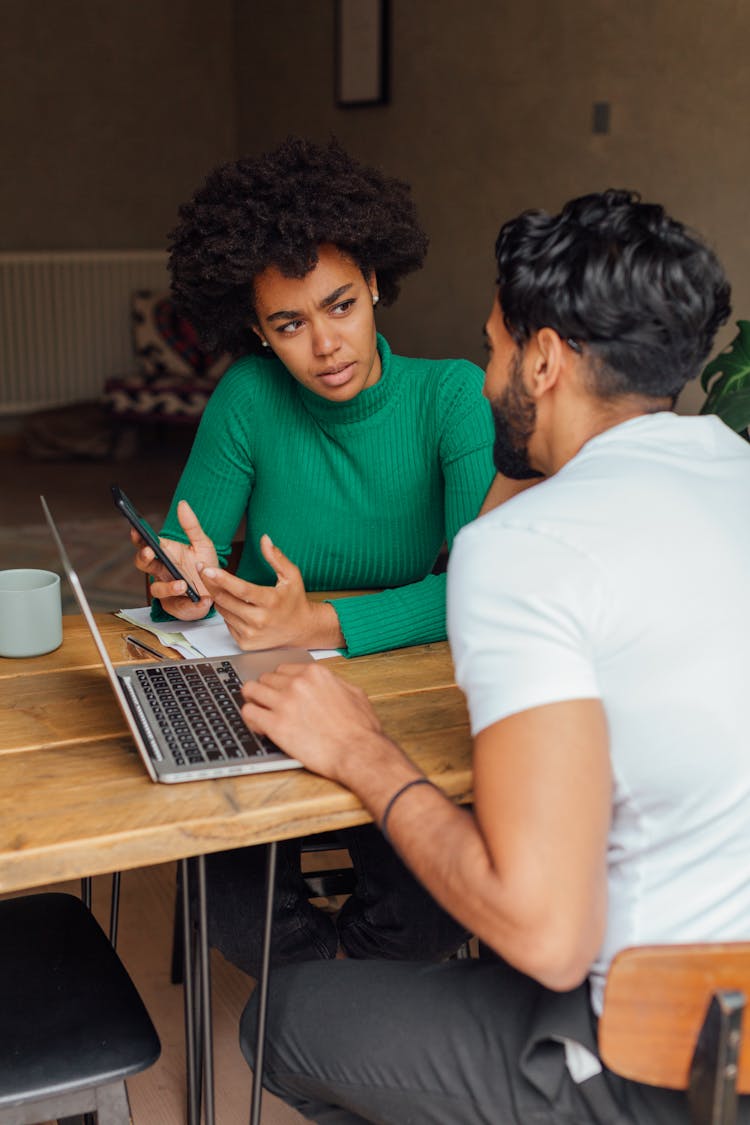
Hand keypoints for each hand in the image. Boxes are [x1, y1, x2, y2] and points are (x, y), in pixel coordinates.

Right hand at [131, 499, 214, 619]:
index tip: (136, 528)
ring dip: (168, 587)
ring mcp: (167, 590)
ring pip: (157, 590)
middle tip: (150, 551)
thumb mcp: (203, 544)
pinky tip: (202, 601)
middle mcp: (162, 572)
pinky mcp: (177, 607)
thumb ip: (192, 526)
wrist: (219, 590)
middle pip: (143, 565)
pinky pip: (178, 607)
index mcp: (165, 555)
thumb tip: (183, 504)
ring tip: (183, 585)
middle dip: (144, 557)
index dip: (138, 537)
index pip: (145, 545)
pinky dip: (191, 605)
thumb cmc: (206, 566)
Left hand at [199, 535, 344, 650]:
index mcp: (271, 602)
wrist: (301, 630)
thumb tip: (265, 539)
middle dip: (211, 583)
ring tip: (222, 587)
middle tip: (202, 570)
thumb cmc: (295, 601)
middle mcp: (260, 620)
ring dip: (219, 597)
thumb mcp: (292, 576)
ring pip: (223, 611)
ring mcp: (251, 634)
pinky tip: (236, 606)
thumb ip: (276, 557)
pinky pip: (227, 623)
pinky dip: (227, 612)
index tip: (208, 569)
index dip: (222, 579)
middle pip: (226, 600)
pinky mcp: (245, 642)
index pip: (242, 590)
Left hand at [240, 661, 385, 782]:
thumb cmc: (360, 729)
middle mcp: (297, 683)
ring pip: (251, 690)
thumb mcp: (355, 694)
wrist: (358, 752)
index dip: (280, 683)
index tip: (280, 692)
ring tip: (258, 711)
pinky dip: (250, 719)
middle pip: (266, 678)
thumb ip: (337, 684)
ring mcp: (284, 702)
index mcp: (315, 674)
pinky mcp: (275, 725)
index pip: (283, 670)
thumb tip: (330, 684)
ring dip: (253, 700)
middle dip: (267, 691)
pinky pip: (248, 713)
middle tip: (270, 704)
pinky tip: (258, 725)